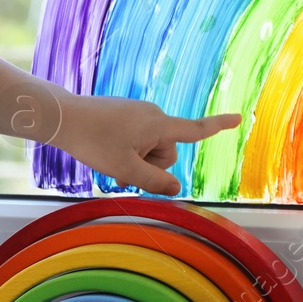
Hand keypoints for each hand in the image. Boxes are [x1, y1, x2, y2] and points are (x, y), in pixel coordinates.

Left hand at [52, 90, 241, 196]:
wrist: (63, 117)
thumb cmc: (94, 141)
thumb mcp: (126, 168)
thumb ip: (155, 181)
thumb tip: (177, 187)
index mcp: (159, 124)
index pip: (195, 129)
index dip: (218, 126)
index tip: (239, 117)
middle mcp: (152, 115)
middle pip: (166, 152)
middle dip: (150, 166)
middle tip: (121, 171)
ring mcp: (137, 113)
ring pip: (149, 149)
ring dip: (136, 161)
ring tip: (110, 161)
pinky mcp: (125, 115)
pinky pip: (136, 140)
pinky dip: (127, 151)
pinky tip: (106, 152)